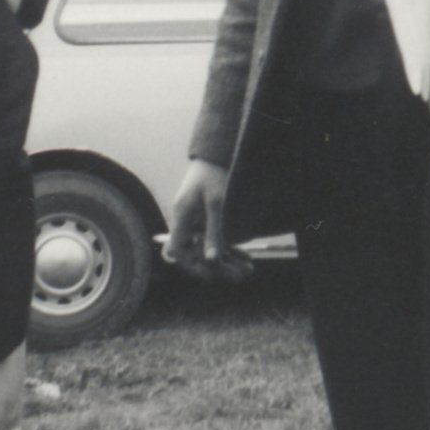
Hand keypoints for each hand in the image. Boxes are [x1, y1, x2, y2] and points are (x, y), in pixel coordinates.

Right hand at [163, 159, 252, 280]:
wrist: (216, 154)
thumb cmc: (214, 173)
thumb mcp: (216, 202)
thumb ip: (213, 231)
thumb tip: (212, 260)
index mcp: (181, 216)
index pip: (179, 251)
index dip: (193, 265)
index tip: (214, 273)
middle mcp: (186, 221)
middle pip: (196, 253)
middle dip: (219, 267)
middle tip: (242, 274)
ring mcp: (196, 221)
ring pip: (208, 249)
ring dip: (228, 260)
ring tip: (250, 269)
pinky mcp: (206, 219)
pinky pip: (215, 239)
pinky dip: (230, 249)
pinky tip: (245, 257)